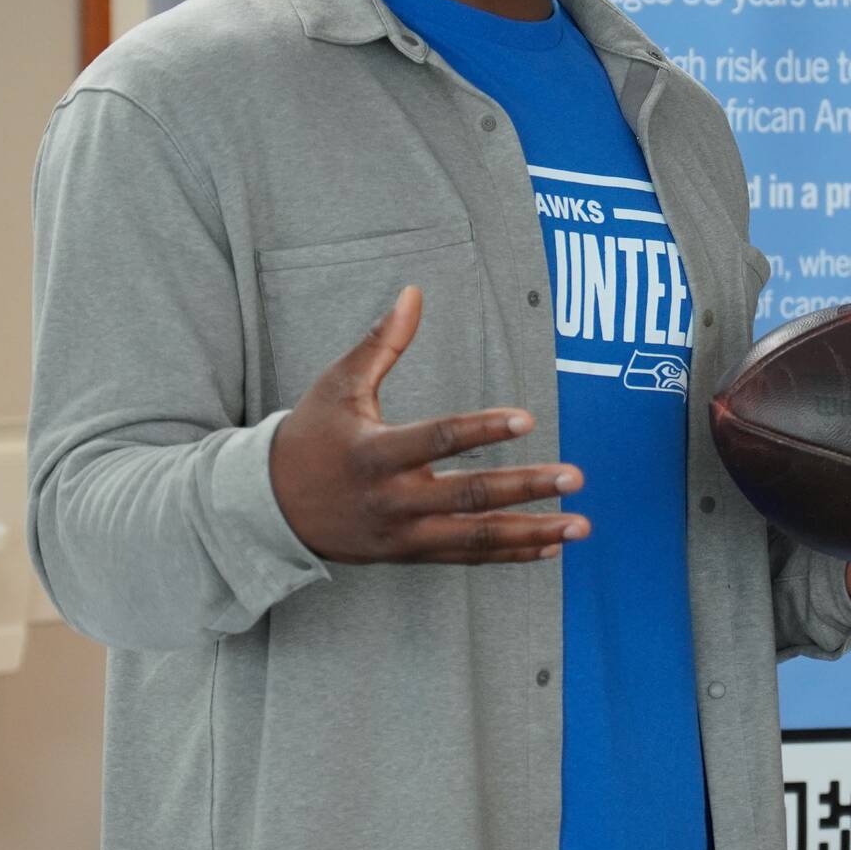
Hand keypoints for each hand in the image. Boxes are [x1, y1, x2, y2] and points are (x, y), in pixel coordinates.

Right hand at [268, 284, 591, 564]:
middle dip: (525, 487)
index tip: (527, 418)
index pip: (439, 439)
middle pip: (469, 496)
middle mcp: (393, 500)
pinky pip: (467, 557)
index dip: (483, 429)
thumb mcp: (338, 386)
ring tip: (579, 524)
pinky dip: (510, 553)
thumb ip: (381, 343)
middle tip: (574, 477)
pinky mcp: (409, 554)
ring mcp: (403, 534)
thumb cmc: (309, 436)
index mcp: (375, 453)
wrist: (270, 509)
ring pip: (476, 538)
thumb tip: (413, 292)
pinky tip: (549, 544)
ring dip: (532, 531)